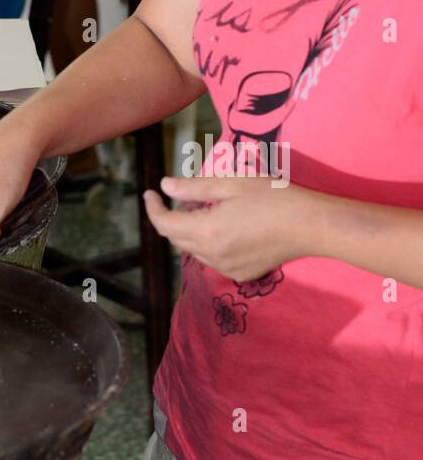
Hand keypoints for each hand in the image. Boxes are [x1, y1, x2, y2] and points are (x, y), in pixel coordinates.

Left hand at [143, 175, 315, 281]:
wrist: (309, 226)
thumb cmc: (271, 198)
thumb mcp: (230, 184)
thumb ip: (193, 188)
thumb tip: (164, 187)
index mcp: (206, 231)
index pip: (164, 224)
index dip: (153, 207)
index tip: (150, 192)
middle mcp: (212, 255)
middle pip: (176, 238)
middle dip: (171, 217)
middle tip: (182, 196)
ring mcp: (227, 269)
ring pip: (194, 249)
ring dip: (190, 230)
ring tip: (207, 207)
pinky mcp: (242, 274)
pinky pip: (213, 258)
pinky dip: (208, 242)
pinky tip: (225, 226)